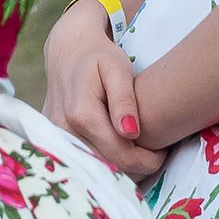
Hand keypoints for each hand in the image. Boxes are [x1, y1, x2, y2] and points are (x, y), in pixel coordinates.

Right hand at [43, 0, 166, 179]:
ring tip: (137, 147)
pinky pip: (85, 160)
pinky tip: (117, 146)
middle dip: (137, 166)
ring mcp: (56, 137)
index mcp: (82, 115)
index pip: (122, 157)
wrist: (67, 50)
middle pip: (110, 168)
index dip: (148, 161)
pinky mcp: (54, 139)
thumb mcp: (117, 68)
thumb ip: (124, 100)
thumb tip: (130, 133)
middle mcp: (65, 131)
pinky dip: (105, 160)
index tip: (163, 151)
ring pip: (98, 168)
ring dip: (122, 166)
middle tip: (154, 150)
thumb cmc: (98, 57)